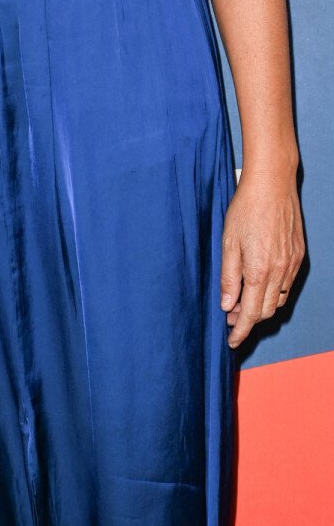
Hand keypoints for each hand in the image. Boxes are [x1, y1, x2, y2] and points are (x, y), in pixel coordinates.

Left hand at [219, 166, 304, 347]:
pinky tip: (259, 285)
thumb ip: (228, 276)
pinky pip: (287, 285)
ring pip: (278, 299)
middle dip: (248, 319)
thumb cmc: (245, 209)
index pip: (251, 313)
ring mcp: (292, 264)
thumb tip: (227, 305)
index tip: (231, 340)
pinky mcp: (299, 256)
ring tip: (241, 301)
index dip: (241, 331)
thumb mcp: (227, 242)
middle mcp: (280, 271)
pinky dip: (273, 292)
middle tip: (230, 316)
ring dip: (261, 307)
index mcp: (259, 270)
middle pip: (266, 311)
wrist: (272, 185)